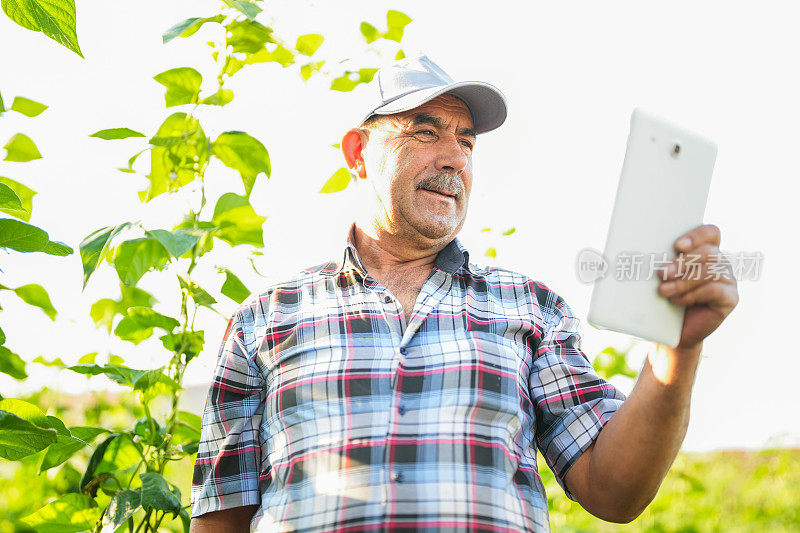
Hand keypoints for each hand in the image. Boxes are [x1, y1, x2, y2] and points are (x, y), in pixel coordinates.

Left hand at [658, 224, 738, 350]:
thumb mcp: (663, 277)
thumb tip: (646, 248)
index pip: (711, 232)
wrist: (674, 331)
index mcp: (707, 251)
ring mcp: (729, 280)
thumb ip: (663, 261)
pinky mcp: (730, 298)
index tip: (677, 246)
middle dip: (682, 262)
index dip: (697, 235)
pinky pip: (714, 290)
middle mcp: (721, 263)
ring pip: (710, 271)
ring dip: (683, 281)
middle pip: (708, 252)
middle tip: (662, 273)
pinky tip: (678, 301)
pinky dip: (693, 294)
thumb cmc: (666, 298)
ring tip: (663, 291)